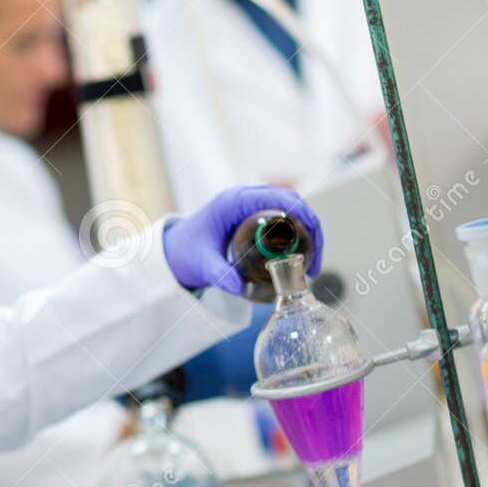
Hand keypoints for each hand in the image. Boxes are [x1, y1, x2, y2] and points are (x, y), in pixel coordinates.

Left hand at [162, 185, 323, 294]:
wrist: (172, 250)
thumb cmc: (185, 253)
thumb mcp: (202, 265)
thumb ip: (219, 275)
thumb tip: (241, 289)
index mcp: (234, 202)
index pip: (280, 198)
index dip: (304, 216)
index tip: (314, 243)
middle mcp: (243, 197)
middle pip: (290, 201)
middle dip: (311, 228)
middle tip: (315, 261)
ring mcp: (247, 204)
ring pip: (289, 208)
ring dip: (306, 230)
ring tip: (311, 262)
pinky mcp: (250, 214)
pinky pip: (280, 215)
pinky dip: (295, 232)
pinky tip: (299, 255)